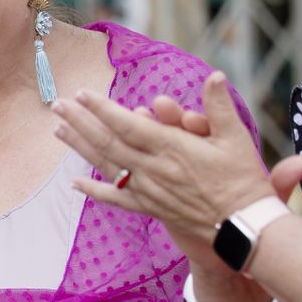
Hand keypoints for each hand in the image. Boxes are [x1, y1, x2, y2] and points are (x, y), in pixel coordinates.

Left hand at [51, 73, 273, 254]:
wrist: (244, 226)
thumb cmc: (243, 179)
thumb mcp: (237, 138)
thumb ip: (220, 106)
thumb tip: (214, 75)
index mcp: (172, 148)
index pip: (129, 125)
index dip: (103, 109)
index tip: (82, 94)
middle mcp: (154, 169)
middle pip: (109, 142)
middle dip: (81, 122)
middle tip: (57, 105)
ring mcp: (149, 190)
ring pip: (107, 165)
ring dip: (81, 146)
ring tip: (58, 129)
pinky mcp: (150, 208)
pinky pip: (117, 198)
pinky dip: (94, 190)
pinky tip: (74, 183)